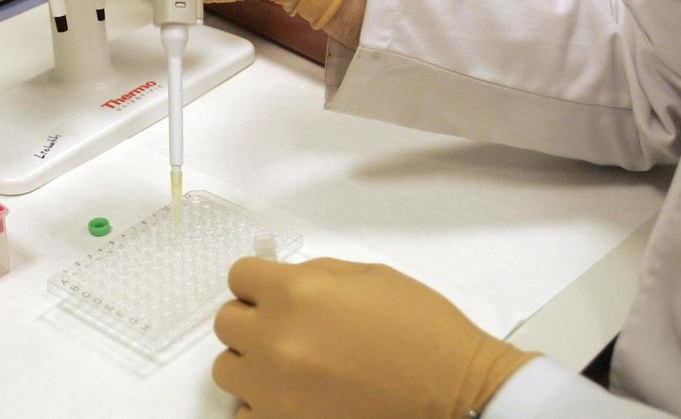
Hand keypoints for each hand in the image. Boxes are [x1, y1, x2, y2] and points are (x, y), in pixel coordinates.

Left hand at [212, 257, 537, 417]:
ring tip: (285, 365)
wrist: (455, 392)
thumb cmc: (423, 330)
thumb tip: (281, 280)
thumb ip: (315, 275)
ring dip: (250, 362)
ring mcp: (274, 390)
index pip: (238, 276)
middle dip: (252, 319)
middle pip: (226, 322)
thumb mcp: (370, 277)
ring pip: (226, 369)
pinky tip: (294, 397)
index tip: (270, 290)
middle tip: (283, 326)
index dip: (257, 281)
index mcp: (295, 292)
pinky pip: (245, 413)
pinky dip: (263, 404)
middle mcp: (274, 340)